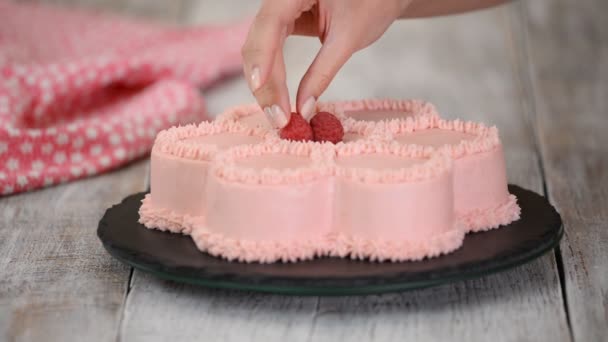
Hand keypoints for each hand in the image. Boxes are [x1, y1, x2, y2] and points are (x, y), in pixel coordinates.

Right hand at [241, 0, 411, 127]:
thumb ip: (323, 72)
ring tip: (278, 116)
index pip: (270, 23)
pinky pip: (269, 49)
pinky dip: (273, 75)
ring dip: (266, 84)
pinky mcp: (284, 21)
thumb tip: (303, 109)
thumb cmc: (374, 3)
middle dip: (265, 83)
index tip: (263, 91)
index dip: (263, 59)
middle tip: (278, 119)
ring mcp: (279, 8)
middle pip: (258, 41)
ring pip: (259, 49)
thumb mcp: (349, 38)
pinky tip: (278, 99)